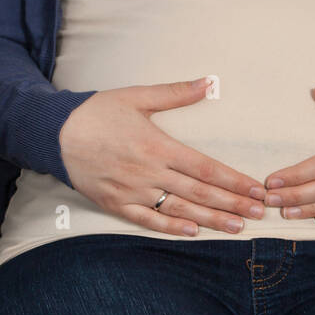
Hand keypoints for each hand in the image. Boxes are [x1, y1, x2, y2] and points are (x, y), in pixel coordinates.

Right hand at [58, 78, 267, 235]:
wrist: (54, 133)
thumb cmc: (96, 112)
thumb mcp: (136, 96)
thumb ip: (175, 93)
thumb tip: (208, 82)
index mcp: (157, 145)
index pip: (205, 168)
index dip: (234, 181)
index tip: (256, 189)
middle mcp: (148, 172)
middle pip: (199, 192)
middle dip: (232, 203)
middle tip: (259, 213)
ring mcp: (132, 190)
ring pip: (178, 209)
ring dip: (210, 219)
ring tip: (236, 227)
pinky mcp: (115, 203)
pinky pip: (147, 220)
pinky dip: (170, 227)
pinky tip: (192, 231)